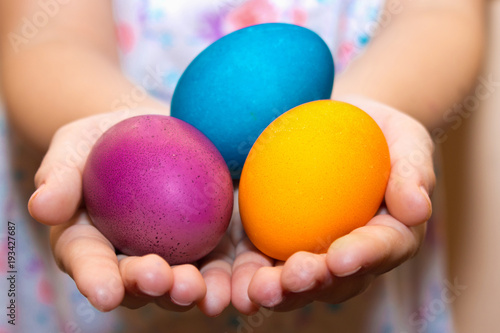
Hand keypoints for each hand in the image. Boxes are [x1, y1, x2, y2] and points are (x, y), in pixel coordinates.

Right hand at [28, 109, 233, 315]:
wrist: (150, 132)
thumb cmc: (104, 139)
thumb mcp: (74, 146)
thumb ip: (60, 176)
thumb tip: (43, 207)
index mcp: (91, 245)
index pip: (88, 263)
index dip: (95, 280)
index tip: (105, 291)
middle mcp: (131, 260)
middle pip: (138, 283)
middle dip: (149, 288)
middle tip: (161, 279)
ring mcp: (172, 257)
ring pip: (181, 283)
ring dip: (191, 291)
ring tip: (203, 289)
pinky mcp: (209, 245)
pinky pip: (221, 264)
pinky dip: (231, 276)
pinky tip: (243, 280)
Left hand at [231, 96, 434, 312]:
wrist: (343, 128)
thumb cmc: (383, 135)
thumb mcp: (408, 141)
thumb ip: (413, 172)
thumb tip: (417, 208)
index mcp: (389, 236)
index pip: (382, 249)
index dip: (364, 256)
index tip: (342, 256)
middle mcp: (351, 256)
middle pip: (335, 280)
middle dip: (314, 284)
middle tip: (293, 278)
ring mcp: (313, 253)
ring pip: (296, 282)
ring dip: (276, 290)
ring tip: (255, 290)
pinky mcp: (279, 242)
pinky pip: (262, 261)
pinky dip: (247, 273)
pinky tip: (229, 278)